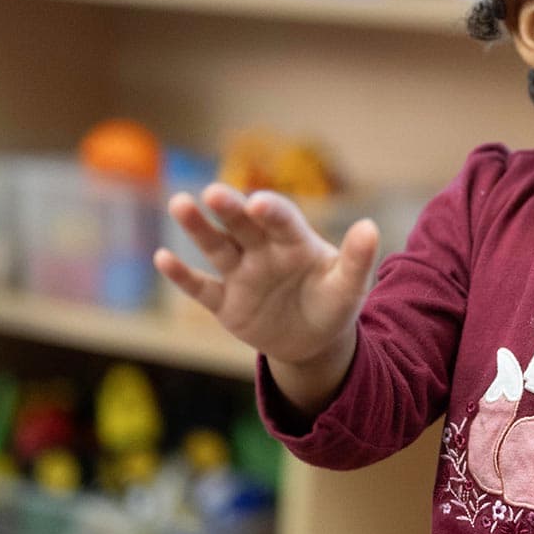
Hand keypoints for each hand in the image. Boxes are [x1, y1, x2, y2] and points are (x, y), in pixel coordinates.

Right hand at [153, 184, 378, 413]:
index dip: (271, 211)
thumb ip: (358, 259)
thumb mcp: (350, 286)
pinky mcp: (225, 302)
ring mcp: (242, 274)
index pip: (282, 220)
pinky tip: (162, 257)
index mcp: (295, 242)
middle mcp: (264, 251)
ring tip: (180, 203)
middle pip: (243, 225)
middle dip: (229, 209)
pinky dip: (182, 275)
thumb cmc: (333, 303)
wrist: (314, 341)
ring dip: (198, 228)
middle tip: (213, 192)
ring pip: (217, 247)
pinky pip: (201, 287)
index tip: (259, 203)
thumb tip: (371, 227)